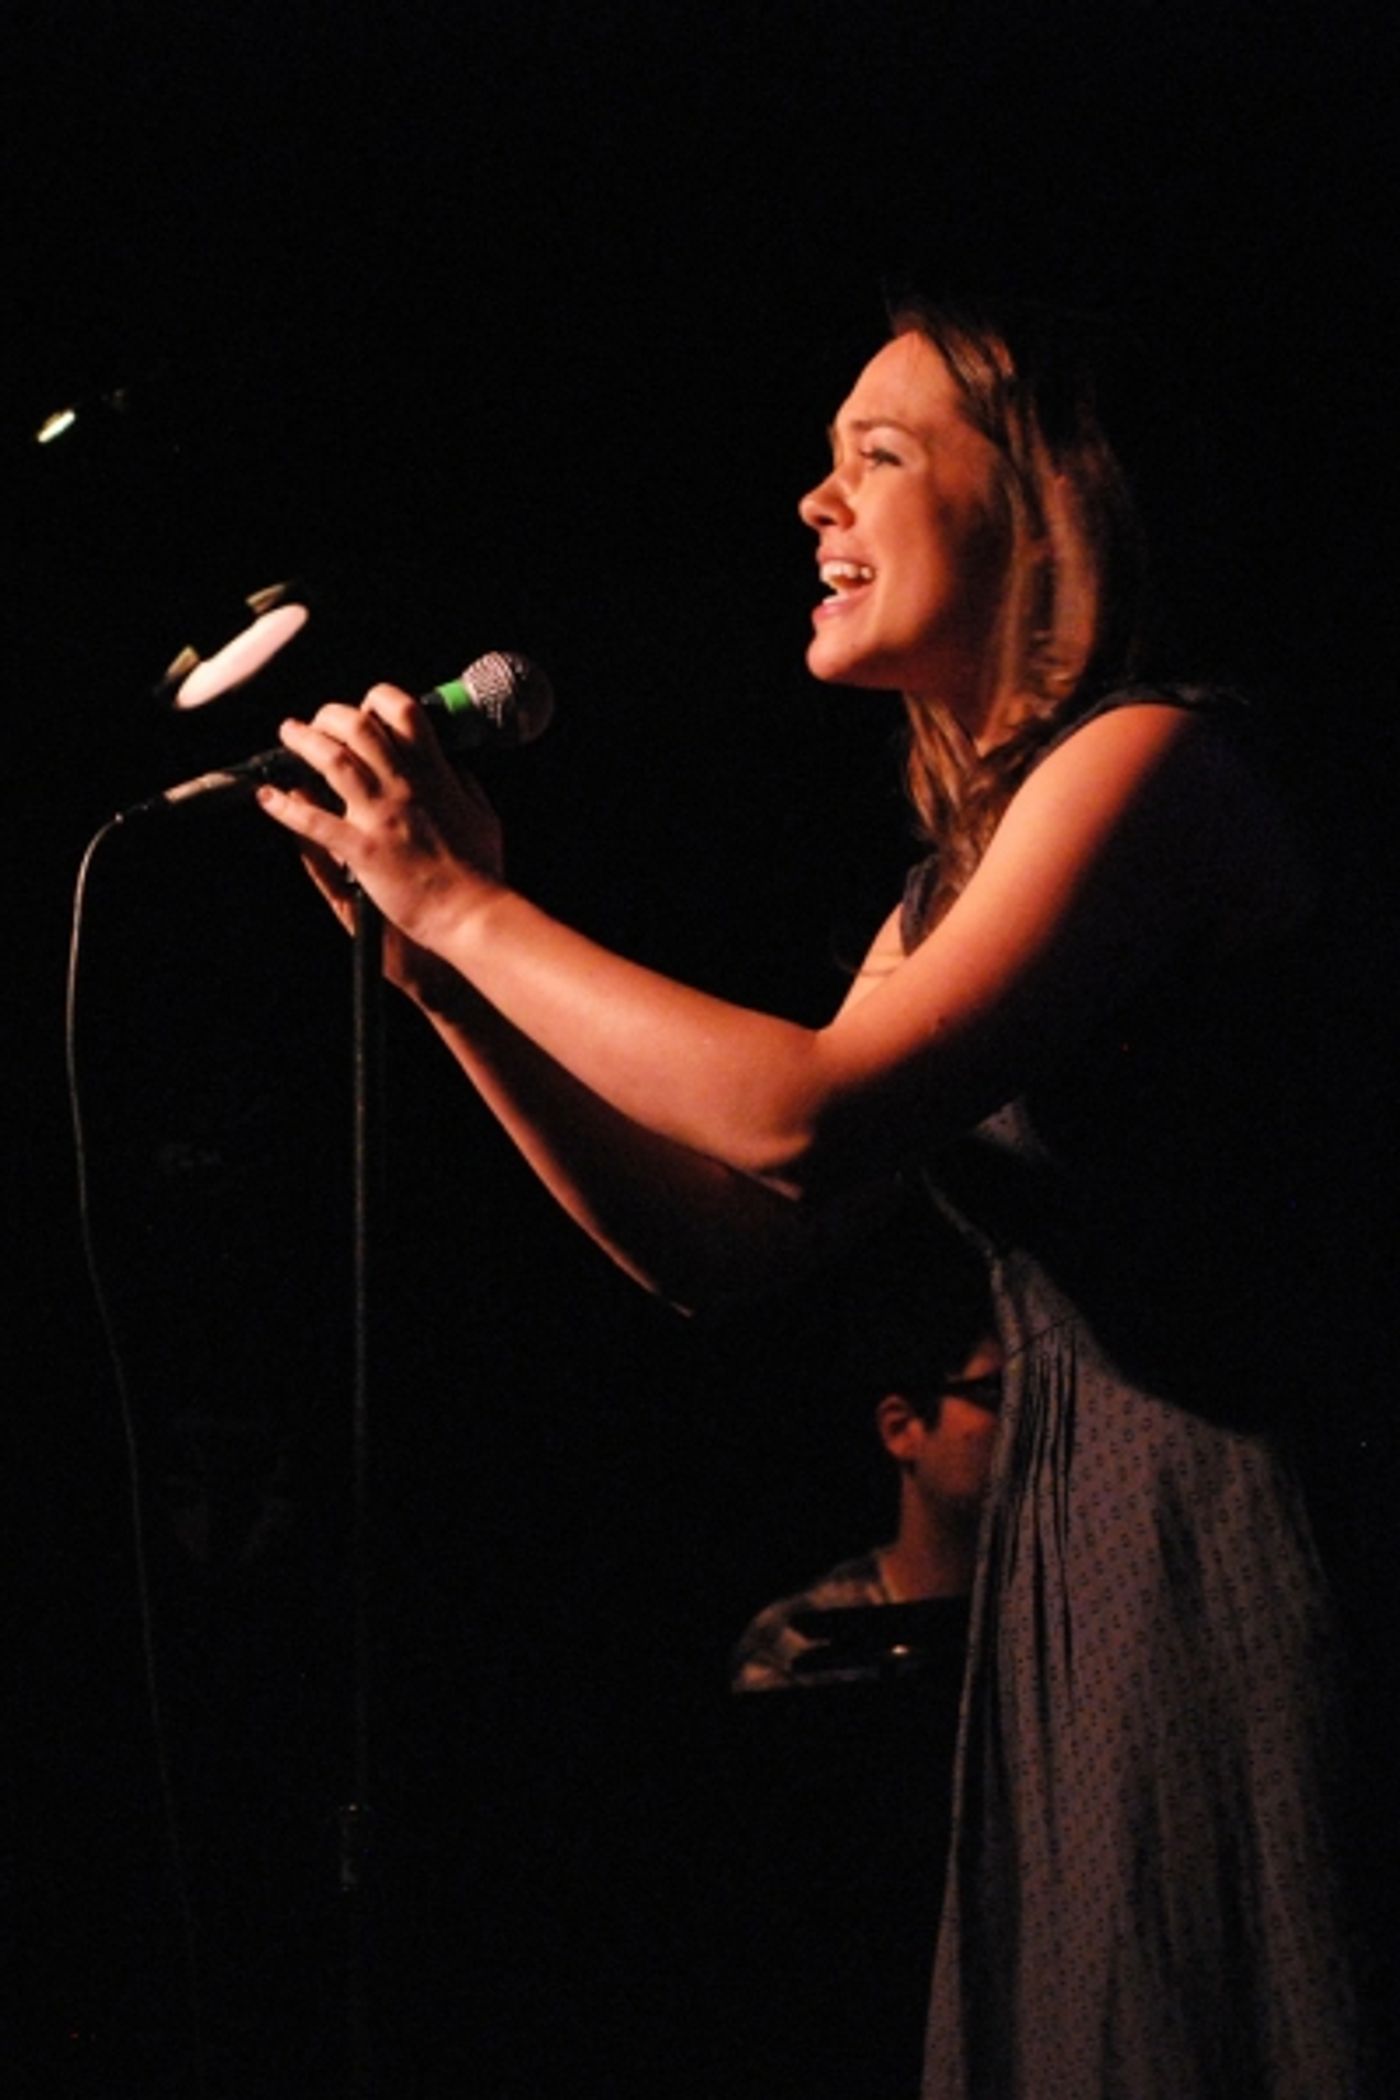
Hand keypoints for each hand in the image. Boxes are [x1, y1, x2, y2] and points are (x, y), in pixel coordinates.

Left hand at [255, 683, 505, 955]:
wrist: (470, 912)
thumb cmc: (480, 871)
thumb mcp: (482, 816)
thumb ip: (464, 785)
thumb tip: (453, 767)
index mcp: (435, 775)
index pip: (404, 713)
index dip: (379, 700)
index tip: (367, 709)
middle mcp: (404, 787)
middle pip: (359, 727)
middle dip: (331, 715)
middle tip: (319, 720)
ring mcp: (380, 816)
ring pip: (332, 761)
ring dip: (303, 742)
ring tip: (288, 734)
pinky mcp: (361, 849)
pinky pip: (313, 822)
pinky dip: (285, 808)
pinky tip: (267, 797)